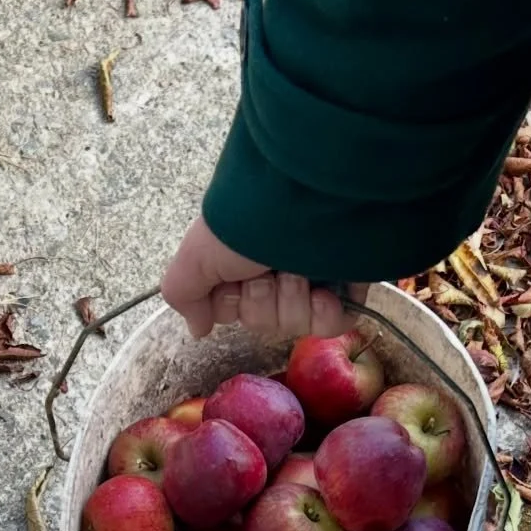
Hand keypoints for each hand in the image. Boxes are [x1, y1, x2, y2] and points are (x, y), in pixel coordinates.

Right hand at [160, 215, 351, 340]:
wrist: (304, 201)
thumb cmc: (245, 224)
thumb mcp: (197, 255)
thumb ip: (184, 292)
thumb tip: (198, 329)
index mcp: (240, 263)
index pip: (232, 311)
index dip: (231, 303)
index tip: (233, 281)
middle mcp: (275, 270)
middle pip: (263, 321)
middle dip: (263, 300)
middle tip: (267, 272)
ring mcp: (312, 279)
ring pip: (295, 324)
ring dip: (292, 300)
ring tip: (298, 270)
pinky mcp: (347, 287)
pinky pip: (331, 325)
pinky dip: (325, 313)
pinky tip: (323, 292)